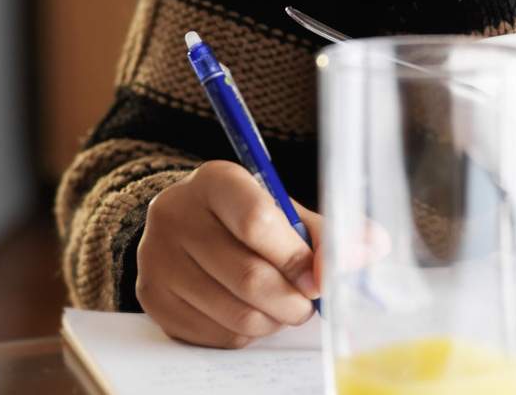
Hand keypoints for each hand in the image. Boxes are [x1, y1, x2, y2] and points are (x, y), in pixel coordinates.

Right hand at [136, 160, 320, 347]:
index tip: (318, 280)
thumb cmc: (246, 217)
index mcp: (215, 180)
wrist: (186, 225)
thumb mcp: (284, 210)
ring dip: (273, 321)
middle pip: (248, 276)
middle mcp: (176, 214)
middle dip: (292, 301)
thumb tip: (363, 255)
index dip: (296, 259)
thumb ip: (327, 232)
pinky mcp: (152, 297)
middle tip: (307, 304)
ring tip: (281, 308)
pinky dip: (246, 332)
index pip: (257, 221)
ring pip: (235, 313)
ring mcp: (157, 258)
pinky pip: (216, 334)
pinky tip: (251, 313)